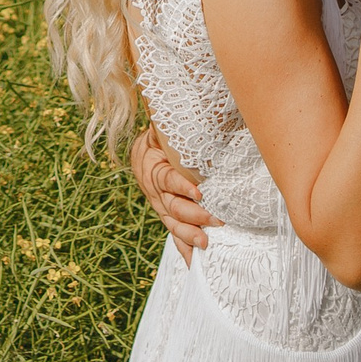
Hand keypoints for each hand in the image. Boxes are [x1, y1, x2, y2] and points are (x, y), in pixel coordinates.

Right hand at [130, 125, 218, 259]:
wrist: (144, 147)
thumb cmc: (164, 134)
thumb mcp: (163, 126)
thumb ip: (173, 122)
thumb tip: (190, 98)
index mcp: (151, 165)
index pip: (166, 179)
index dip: (181, 186)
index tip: (199, 191)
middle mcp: (153, 189)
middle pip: (171, 206)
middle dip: (193, 215)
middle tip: (216, 221)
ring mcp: (159, 204)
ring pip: (172, 223)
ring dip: (189, 234)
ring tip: (207, 243)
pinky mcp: (166, 215)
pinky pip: (173, 233)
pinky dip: (183, 248)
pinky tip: (194, 262)